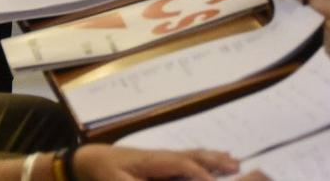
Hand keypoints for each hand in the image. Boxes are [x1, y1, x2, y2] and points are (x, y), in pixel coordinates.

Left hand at [72, 145, 245, 180]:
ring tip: (234, 162)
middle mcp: (164, 156)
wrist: (92, 160)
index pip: (183, 164)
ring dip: (215, 158)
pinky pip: (190, 158)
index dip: (200, 173)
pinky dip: (206, 159)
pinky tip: (217, 159)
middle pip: (194, 156)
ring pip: (195, 155)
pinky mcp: (163, 162)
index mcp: (155, 161)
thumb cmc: (105, 172)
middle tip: (237, 167)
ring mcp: (165, 158)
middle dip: (216, 162)